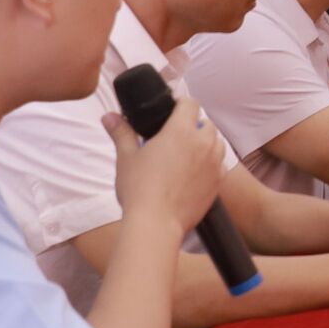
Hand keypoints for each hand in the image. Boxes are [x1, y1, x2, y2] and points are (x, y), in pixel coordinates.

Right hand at [102, 104, 222, 233]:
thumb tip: (109, 116)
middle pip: (206, 123)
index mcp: (181, 131)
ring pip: (217, 143)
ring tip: (186, 153)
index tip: (172, 110)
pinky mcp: (218, 182)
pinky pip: (219, 164)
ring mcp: (214, 163)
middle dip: (193, 125)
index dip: (181, 104)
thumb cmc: (139, 189)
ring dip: (205, 143)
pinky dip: (210, 163)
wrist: (156, 223)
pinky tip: (194, 172)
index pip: (190, 104)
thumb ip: (122, 133)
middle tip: (175, 135)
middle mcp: (203, 144)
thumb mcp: (126, 158)